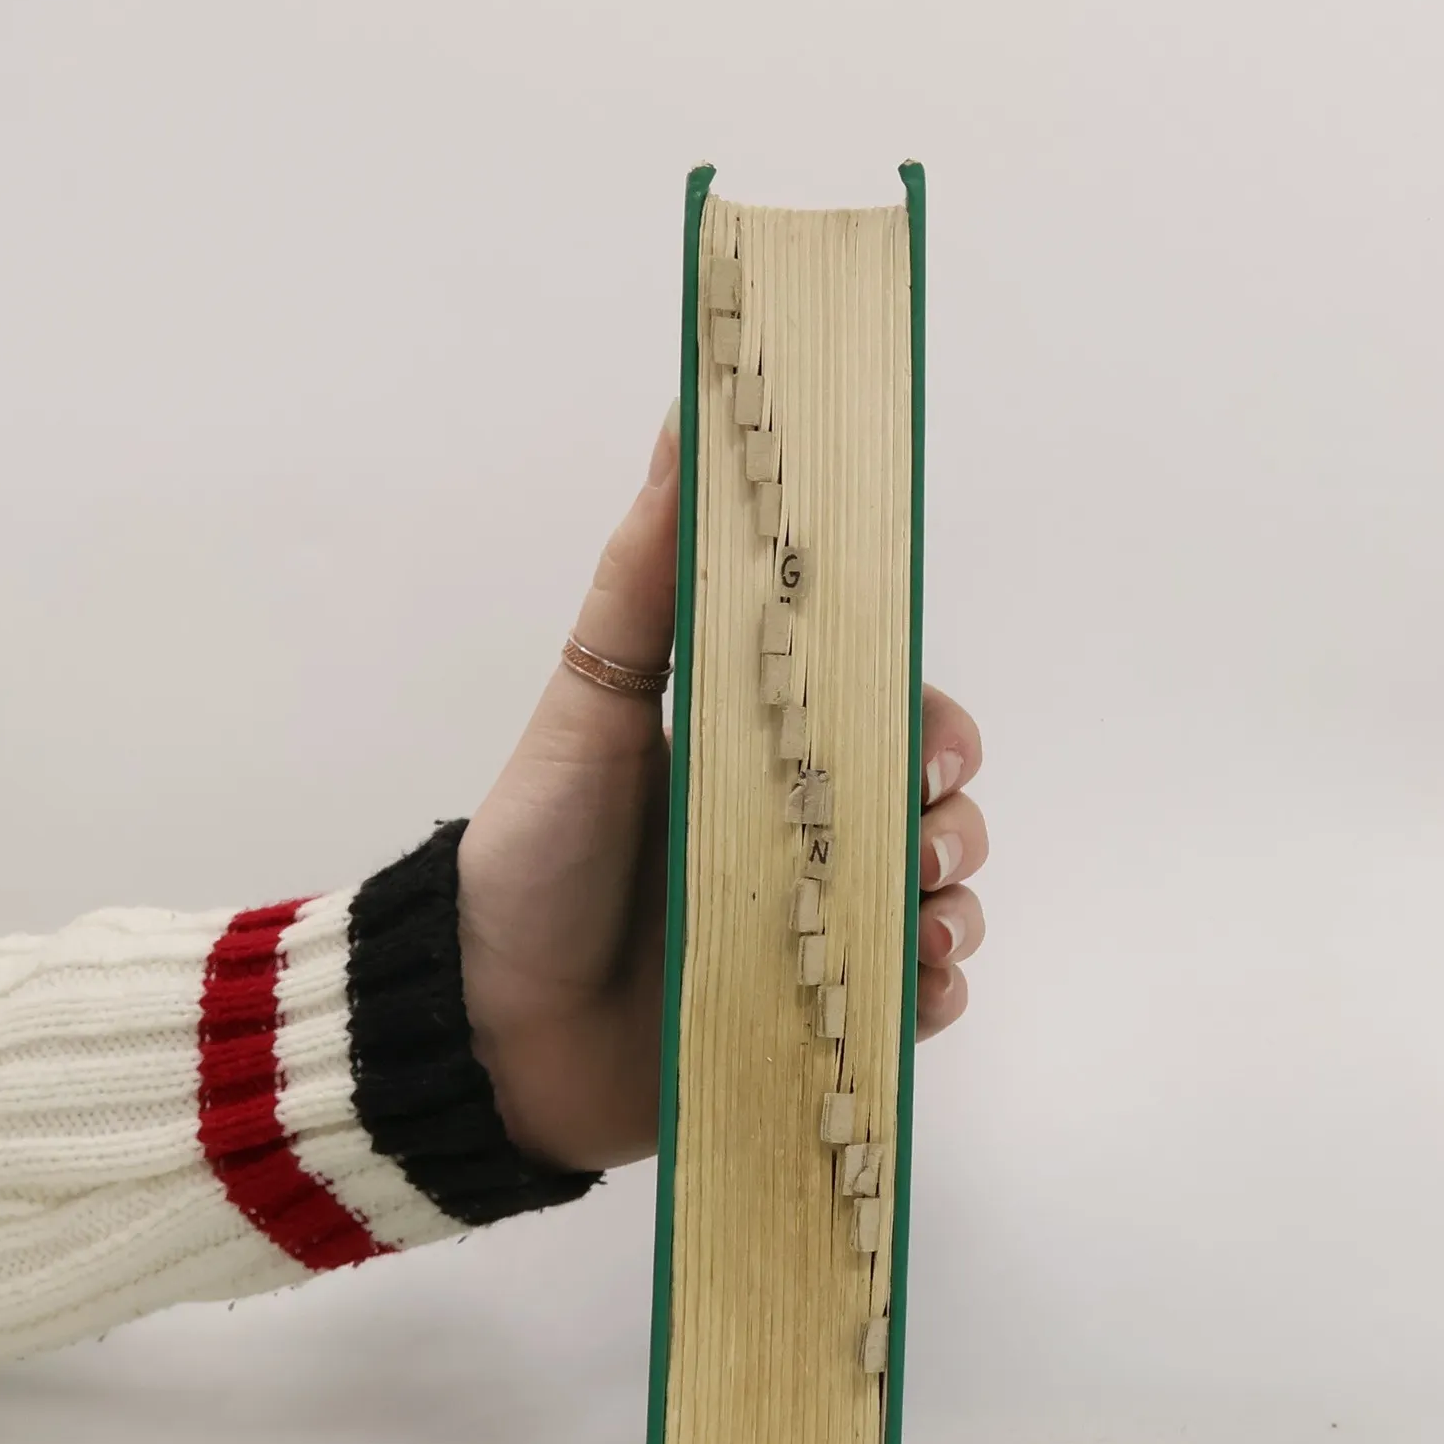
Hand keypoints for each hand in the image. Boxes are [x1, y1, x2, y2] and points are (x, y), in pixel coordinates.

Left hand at [457, 407, 987, 1173]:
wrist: (488, 1025)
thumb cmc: (536, 860)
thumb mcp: (588, 706)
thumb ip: (645, 578)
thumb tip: (685, 417)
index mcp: (761, 759)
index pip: (887, 722)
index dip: (930, 728)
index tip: (925, 749)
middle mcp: (801, 840)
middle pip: (933, 812)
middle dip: (955, 821)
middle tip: (920, 843)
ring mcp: (814, 931)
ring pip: (943, 904)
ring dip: (955, 907)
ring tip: (917, 926)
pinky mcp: (815, 1020)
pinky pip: (918, 1002)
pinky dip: (933, 991)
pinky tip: (907, 986)